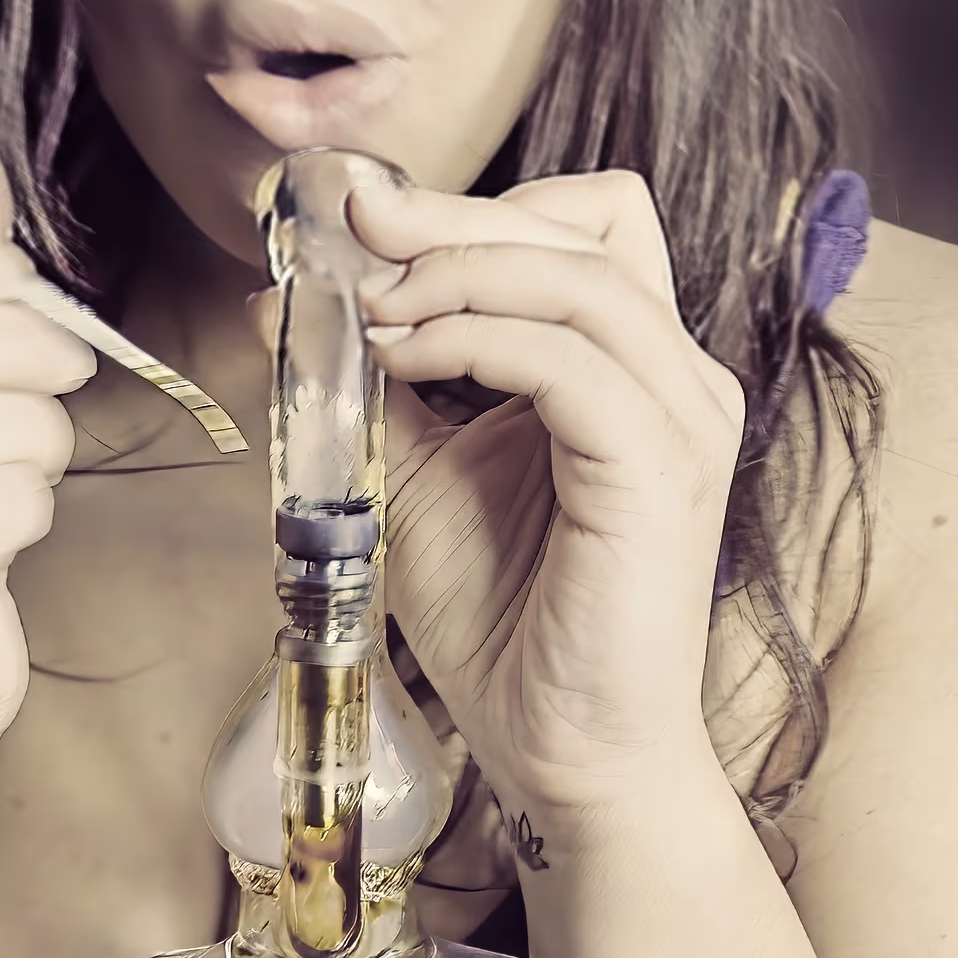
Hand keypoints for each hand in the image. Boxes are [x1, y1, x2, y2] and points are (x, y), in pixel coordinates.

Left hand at [333, 166, 744, 850]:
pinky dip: (475, 339)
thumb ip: (369, 383)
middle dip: (451, 215)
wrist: (563, 753)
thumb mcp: (413, 475)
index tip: (359, 220)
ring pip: (578, 278)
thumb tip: (278, 302)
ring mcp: (680, 418)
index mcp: (631, 367)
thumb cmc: (507, 627)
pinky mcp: (657, 469)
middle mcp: (674, 377)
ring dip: (456, 273)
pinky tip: (404, 359)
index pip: (585, 225)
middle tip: (350, 231)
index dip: (476, 204)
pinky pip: (570, 362)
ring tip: (369, 313)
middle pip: (583, 226)